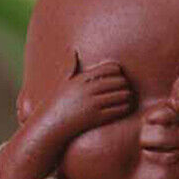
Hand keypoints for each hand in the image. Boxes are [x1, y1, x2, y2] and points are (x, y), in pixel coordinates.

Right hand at [0, 52, 132, 178]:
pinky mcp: (97, 118)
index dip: (118, 72)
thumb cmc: (55, 105)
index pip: (110, 68)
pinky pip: (119, 109)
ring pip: (122, 95)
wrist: (49, 127)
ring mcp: (92, 104)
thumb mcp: (61, 83)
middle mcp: (87, 90)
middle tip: (126, 89)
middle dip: (125, 84)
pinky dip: (126, 107)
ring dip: (128, 96)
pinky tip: (124, 108)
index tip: (118, 78)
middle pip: (119, 81)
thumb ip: (69, 67)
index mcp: (81, 79)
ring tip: (127, 99)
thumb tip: (73, 51)